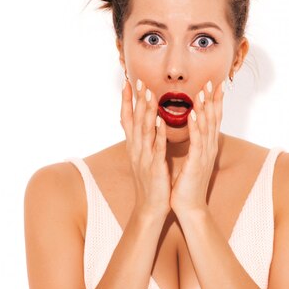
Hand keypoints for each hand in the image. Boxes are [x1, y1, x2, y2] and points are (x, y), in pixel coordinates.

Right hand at [120, 78, 170, 217]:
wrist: (150, 208)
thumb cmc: (150, 182)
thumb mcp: (144, 158)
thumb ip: (143, 141)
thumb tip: (144, 124)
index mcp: (134, 147)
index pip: (127, 119)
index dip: (126, 101)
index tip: (127, 82)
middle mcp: (136, 150)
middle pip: (134, 121)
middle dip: (136, 100)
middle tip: (138, 81)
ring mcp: (144, 158)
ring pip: (144, 131)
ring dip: (146, 112)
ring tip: (148, 94)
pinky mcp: (155, 168)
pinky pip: (157, 149)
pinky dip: (158, 134)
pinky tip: (161, 122)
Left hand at [170, 79, 224, 213]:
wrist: (189, 206)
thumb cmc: (187, 183)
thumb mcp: (192, 159)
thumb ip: (195, 143)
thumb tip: (195, 130)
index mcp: (207, 146)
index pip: (213, 119)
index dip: (214, 101)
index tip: (214, 84)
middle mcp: (209, 148)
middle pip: (214, 119)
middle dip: (213, 99)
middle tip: (213, 80)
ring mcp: (205, 155)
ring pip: (207, 126)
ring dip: (205, 107)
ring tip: (203, 90)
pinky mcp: (197, 162)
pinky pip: (197, 140)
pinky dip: (195, 125)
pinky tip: (193, 113)